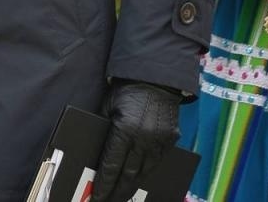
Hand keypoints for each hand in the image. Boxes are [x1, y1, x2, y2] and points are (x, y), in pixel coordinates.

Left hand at [94, 81, 179, 201]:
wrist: (157, 77)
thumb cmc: (126, 89)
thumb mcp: (108, 105)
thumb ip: (104, 127)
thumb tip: (96, 149)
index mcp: (124, 129)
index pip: (112, 164)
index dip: (105, 183)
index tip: (98, 196)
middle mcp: (143, 138)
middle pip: (128, 173)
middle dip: (118, 190)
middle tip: (109, 200)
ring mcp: (159, 140)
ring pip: (145, 171)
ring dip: (133, 184)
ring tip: (123, 194)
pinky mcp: (171, 138)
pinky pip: (158, 161)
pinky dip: (148, 171)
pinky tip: (139, 177)